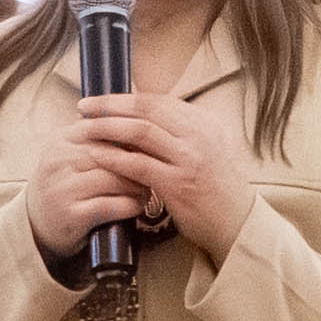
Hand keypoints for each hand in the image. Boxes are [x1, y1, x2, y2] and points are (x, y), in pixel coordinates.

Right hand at [26, 122, 155, 263]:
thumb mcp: (72, 155)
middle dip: (140, 161)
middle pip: (113, 153)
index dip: (133, 135)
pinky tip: (137, 206)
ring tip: (148, 189)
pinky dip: (131, 205)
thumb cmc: (65, 186)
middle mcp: (58, 161)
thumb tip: (142, 122)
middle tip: (157, 169)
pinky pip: (113, 205)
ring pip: (116, 178)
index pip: (104, 126)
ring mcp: (63, 188)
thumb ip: (98, 139)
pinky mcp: (72, 215)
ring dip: (139, 185)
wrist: (36, 225)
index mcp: (61, 140)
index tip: (153, 144)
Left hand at [76, 85, 255, 262]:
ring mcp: (189, 159)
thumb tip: (141, 116)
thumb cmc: (216, 189)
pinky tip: (96, 156)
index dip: (124, 97)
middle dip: (110, 105)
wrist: (237, 223)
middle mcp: (198, 135)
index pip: (157, 100)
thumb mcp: (206, 150)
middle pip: (146, 109)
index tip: (100, 100)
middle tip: (83, 106)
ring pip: (140, 132)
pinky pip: (139, 165)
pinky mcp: (178, 184)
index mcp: (203, 123)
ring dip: (107, 128)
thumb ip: (180, 132)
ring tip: (83, 129)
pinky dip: (114, 158)